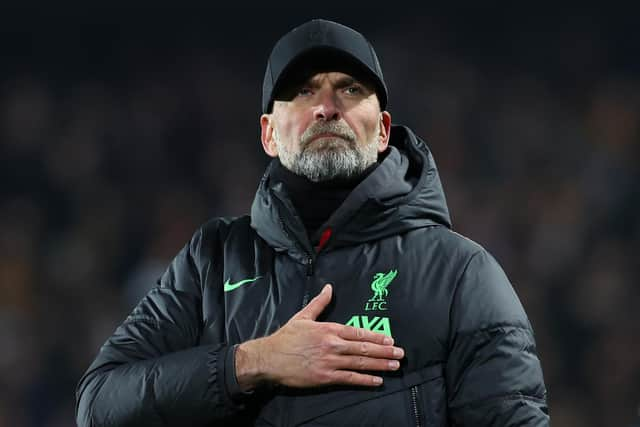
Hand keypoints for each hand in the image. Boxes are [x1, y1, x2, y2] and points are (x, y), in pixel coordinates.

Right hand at [235, 284, 403, 390]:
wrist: (270, 359)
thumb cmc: (286, 338)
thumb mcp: (303, 316)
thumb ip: (320, 303)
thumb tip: (329, 288)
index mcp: (329, 329)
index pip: (358, 333)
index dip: (376, 337)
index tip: (390, 339)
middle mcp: (333, 345)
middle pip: (363, 349)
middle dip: (384, 351)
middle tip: (400, 354)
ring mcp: (330, 362)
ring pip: (360, 364)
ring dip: (380, 365)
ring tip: (394, 366)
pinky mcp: (325, 377)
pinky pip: (350, 379)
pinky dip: (365, 380)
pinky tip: (377, 381)